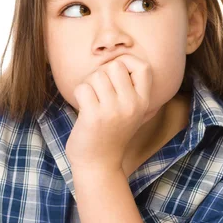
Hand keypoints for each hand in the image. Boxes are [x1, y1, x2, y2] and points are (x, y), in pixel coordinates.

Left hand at [65, 54, 153, 172]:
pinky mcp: (94, 116)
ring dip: (89, 85)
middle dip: (102, 74)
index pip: (142, 66)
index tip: (116, 75)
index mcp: (143, 102)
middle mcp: (131, 105)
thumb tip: (116, 58)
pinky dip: (79, 95)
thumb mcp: (130, 112)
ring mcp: (113, 110)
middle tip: (99, 92)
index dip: (127, 62)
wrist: (99, 164)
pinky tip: (84, 108)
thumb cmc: (110, 134)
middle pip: (115, 65)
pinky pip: (83, 88)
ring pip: (96, 75)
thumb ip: (129, 88)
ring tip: (92, 102)